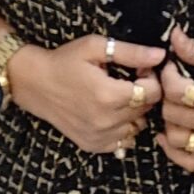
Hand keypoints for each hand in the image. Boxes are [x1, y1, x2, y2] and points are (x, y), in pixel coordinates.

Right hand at [11, 34, 165, 155]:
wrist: (33, 83)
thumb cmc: (64, 61)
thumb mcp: (95, 48)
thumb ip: (130, 53)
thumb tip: (160, 56)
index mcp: (109, 95)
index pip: (153, 93)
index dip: (151, 78)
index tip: (139, 70)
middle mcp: (106, 121)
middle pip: (146, 110)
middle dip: (143, 93)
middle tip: (127, 80)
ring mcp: (99, 136)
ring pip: (138, 127)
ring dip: (135, 112)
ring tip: (118, 96)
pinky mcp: (92, 145)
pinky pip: (123, 142)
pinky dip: (123, 128)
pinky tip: (110, 113)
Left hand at [158, 25, 193, 172]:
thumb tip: (174, 38)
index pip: (176, 91)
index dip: (167, 75)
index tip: (172, 65)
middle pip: (171, 114)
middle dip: (166, 95)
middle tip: (173, 82)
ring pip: (175, 140)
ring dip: (168, 120)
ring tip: (175, 104)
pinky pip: (190, 162)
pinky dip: (174, 151)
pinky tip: (170, 134)